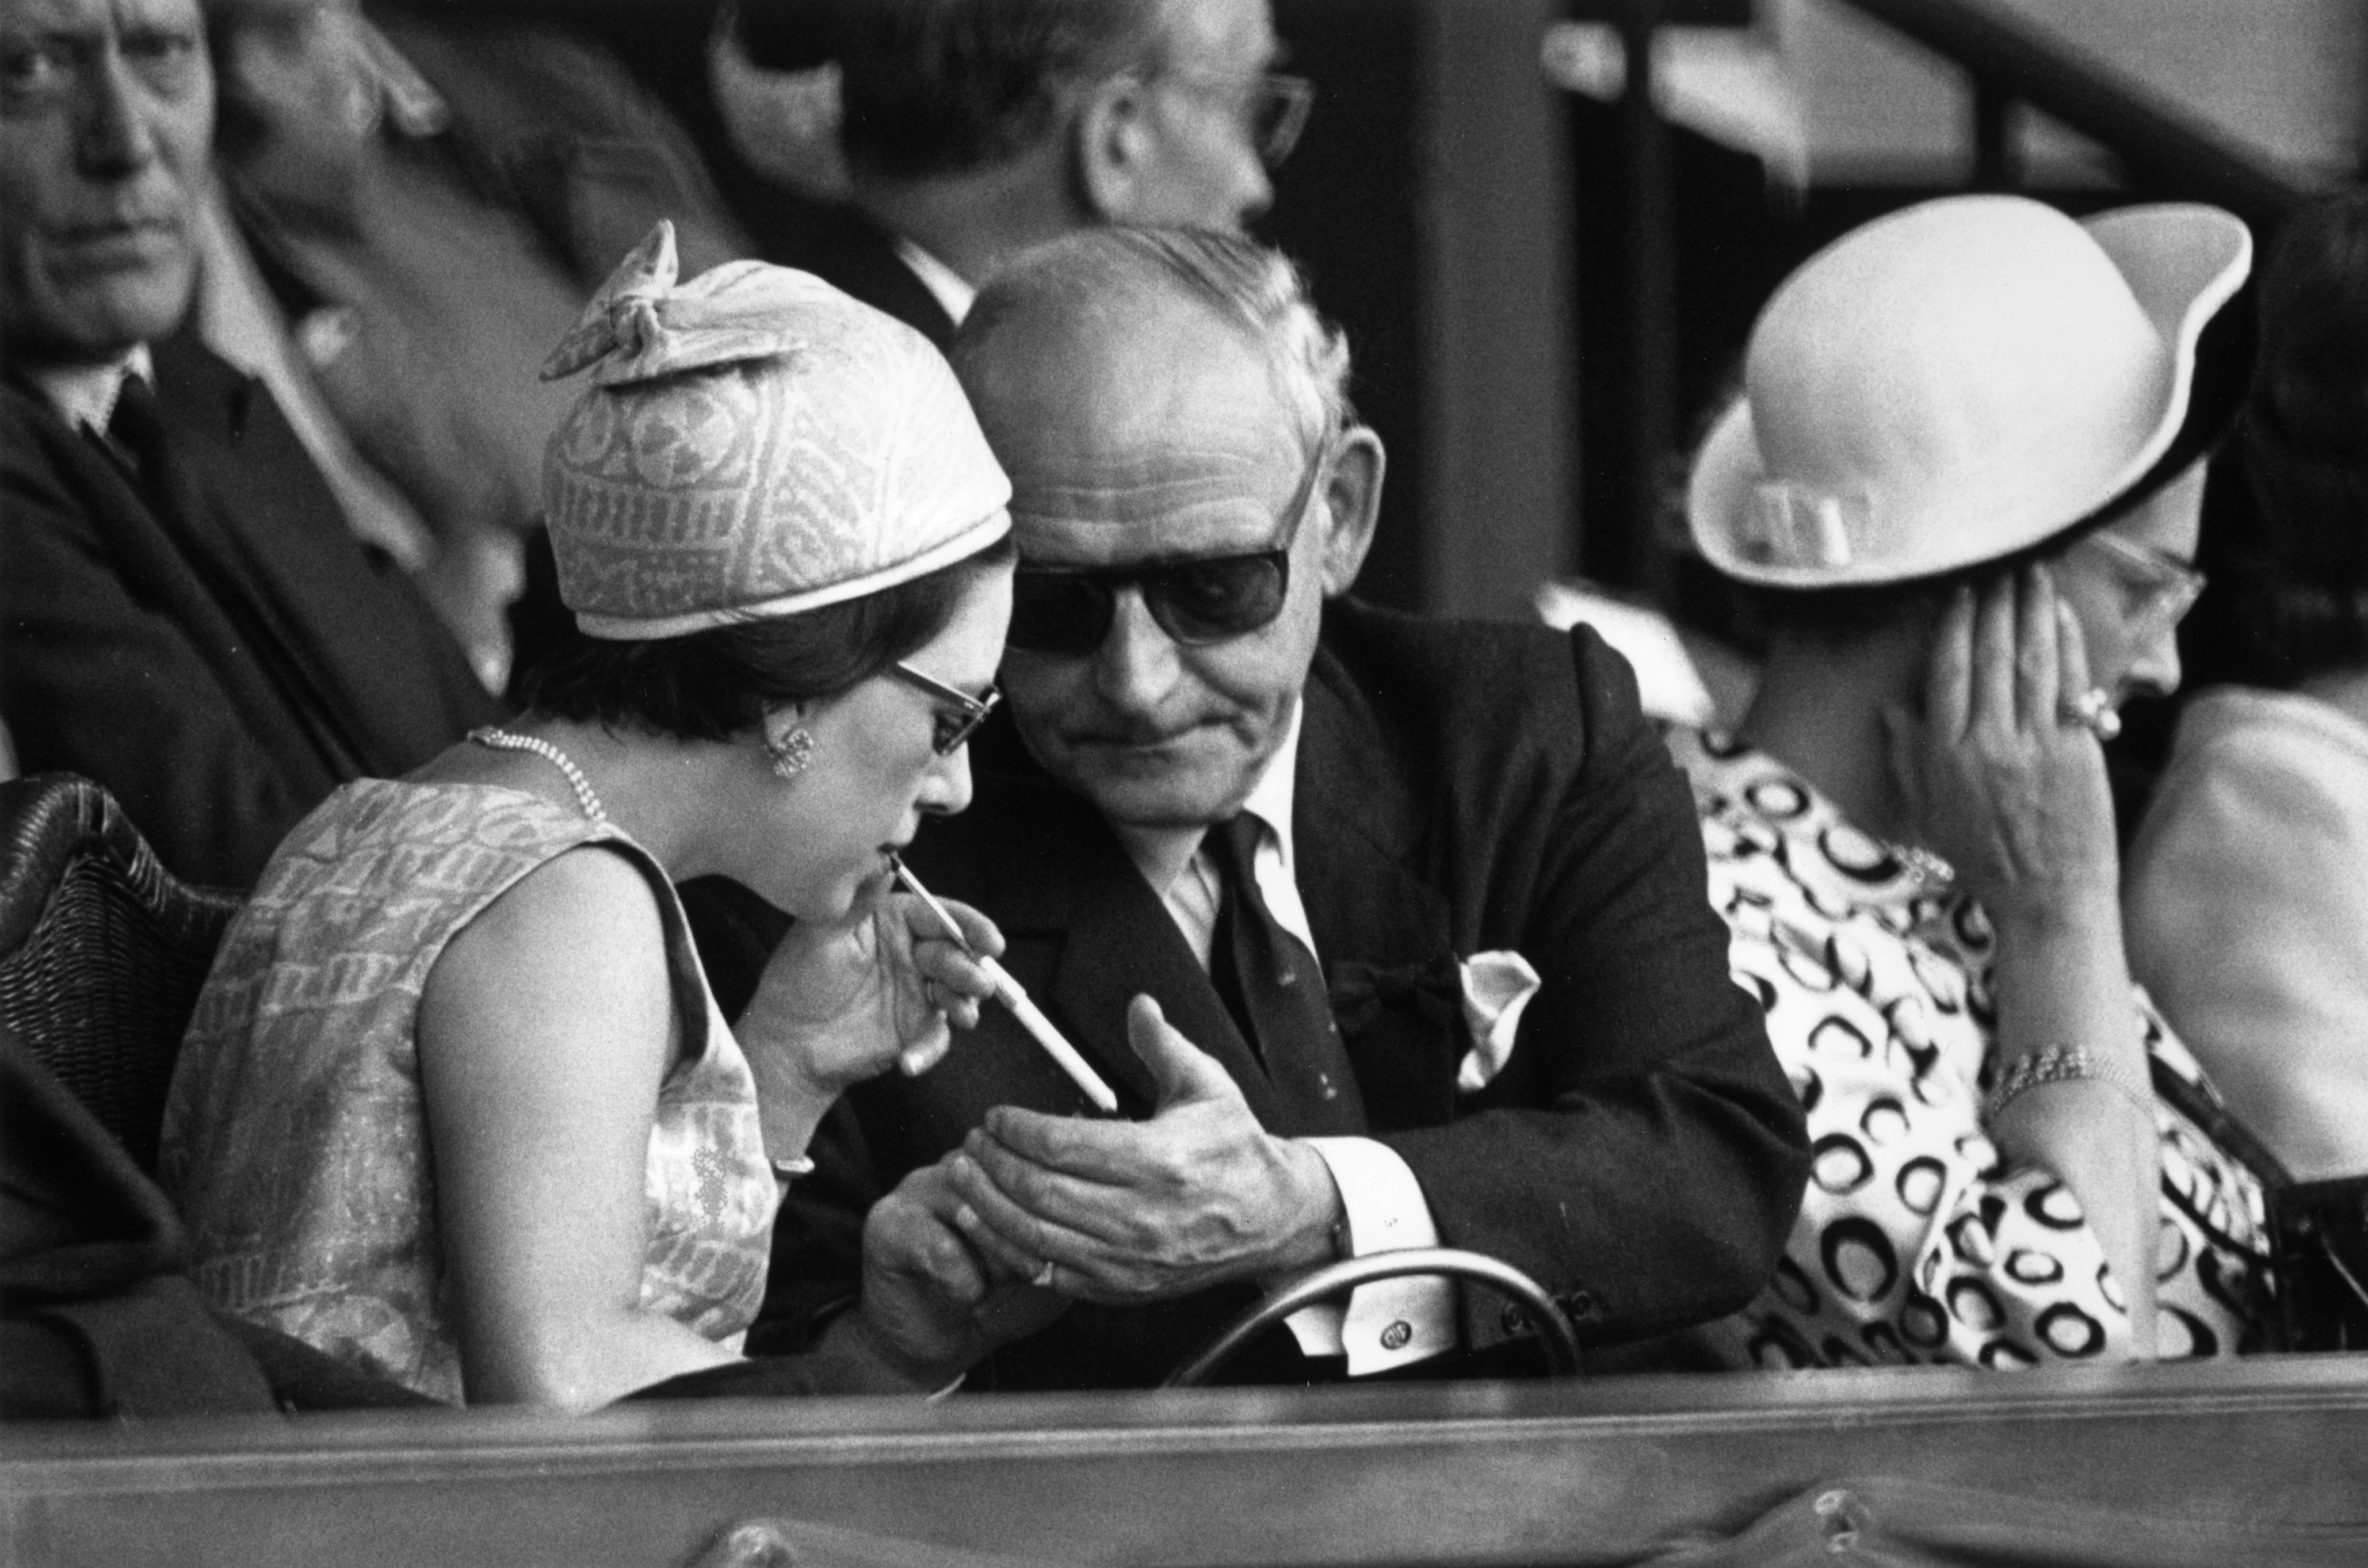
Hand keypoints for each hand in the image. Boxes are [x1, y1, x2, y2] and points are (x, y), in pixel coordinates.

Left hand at [737, 888, 1005, 1096]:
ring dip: (964, 1002)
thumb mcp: (821, 936)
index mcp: (893, 923)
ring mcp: (916, 993)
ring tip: (962, 1015)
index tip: (989, 940)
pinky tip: (909, 1060)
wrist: (785, 1044)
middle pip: (956, 954)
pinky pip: (935, 1038)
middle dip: (971, 967)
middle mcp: (911, 954)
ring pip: (957, 993)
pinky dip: (929, 1049)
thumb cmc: (796, 983)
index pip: (938, 916)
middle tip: (978, 982)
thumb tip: (884, 861)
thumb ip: (858, 901)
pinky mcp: (915, 1030)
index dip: (967, 925)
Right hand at [855, 1155, 1068, 1382]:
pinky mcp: (888, 1222)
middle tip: (1027, 1275)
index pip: (1043, 1166)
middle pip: (1012, 1184)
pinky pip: (939, 1245)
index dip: (1058, 1218)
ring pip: (977, 1208)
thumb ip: (1068, 1231)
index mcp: (1002, 1162)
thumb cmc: (998, 1294)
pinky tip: (968, 1295)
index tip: (1060, 1255)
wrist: (935, 1337)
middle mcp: (961, 1161)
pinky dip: (962, 1280)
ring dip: (997, 1259)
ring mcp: (920, 1186)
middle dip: (1031, 1241)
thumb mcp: (1045, 1260)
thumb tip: (1102, 1214)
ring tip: (998, 1285)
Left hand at [946, 995, 1341, 1303]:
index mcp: (1160, 1160)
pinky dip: (1007, 1248)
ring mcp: (1129, 1259)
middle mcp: (1142, 1215)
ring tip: (962, 1176)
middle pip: (1039, 1192)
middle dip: (992, 1165)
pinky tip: (983, 1222)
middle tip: (969, 1142)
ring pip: (1034, 1235)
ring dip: (986, 1206)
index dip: (1018, 1130)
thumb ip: (1164, 1045)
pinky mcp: (1121, 1287)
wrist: (1273, 1220)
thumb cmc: (1235, 1148)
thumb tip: (1138, 1005)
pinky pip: (1049, 1272)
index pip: (1065, 1146)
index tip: (995, 1116)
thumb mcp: (1209, 1086)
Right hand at [1885, 567, 2119, 926]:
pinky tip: (2061, 615)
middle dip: (1994, 603)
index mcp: (1945, 755)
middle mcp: (1986, 744)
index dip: (1954, 624)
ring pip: (2031, 660)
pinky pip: (2068, 684)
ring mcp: (2034, 745)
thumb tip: (1892, 710)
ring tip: (2032, 573)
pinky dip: (2066, 644)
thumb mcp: (1928, 813)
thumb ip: (1908, 758)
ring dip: (2031, 610)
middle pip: (1989, 656)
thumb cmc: (1984, 859)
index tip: (1959, 589)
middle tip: (1999, 563)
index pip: (1947, 671)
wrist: (2046, 899)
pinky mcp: (2075, 751)